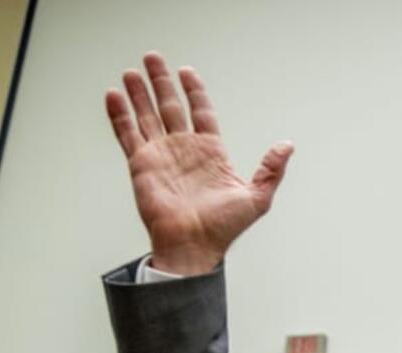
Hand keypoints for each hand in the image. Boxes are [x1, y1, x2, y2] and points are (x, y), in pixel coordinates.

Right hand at [105, 52, 294, 274]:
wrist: (193, 245)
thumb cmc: (223, 228)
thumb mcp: (257, 197)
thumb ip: (270, 169)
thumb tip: (287, 146)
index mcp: (211, 152)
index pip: (201, 112)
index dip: (194, 91)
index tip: (186, 72)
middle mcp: (184, 150)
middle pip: (170, 106)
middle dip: (161, 82)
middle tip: (153, 57)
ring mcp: (161, 155)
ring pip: (147, 116)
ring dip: (139, 93)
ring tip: (132, 71)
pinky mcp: (141, 165)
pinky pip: (128, 134)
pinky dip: (120, 115)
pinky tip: (114, 95)